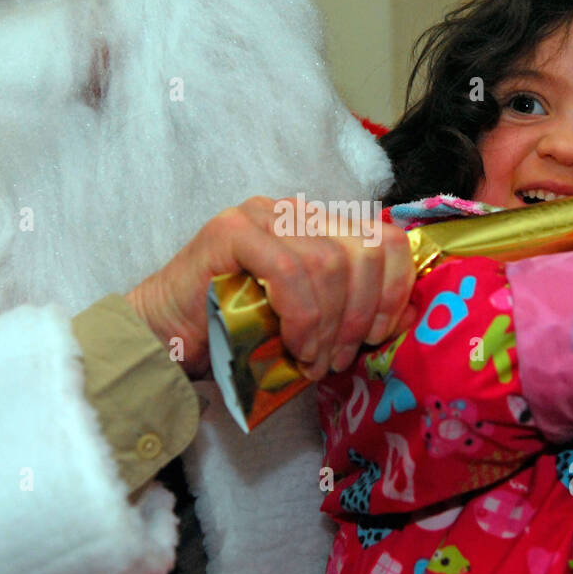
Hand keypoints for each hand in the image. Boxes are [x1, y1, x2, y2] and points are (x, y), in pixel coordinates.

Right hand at [125, 196, 415, 379]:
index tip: (379, 335)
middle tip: (338, 358)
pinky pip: (289, 271)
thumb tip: (410, 318)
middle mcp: (295, 212)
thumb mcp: (311, 327)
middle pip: (364, 250)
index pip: (386, 237)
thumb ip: (355, 315)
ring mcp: (263, 216)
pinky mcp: (232, 231)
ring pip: (330, 262)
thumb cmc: (237, 335)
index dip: (394, 288)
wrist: (162, 337)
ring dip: (329, 324)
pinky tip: (293, 346)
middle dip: (362, 314)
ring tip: (311, 360)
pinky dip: (301, 317)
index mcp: (321, 228)